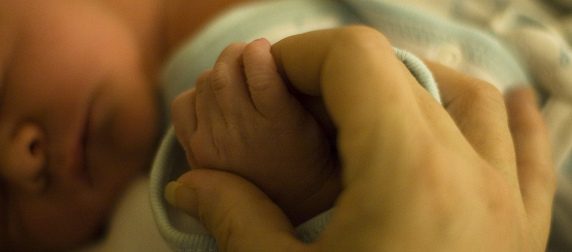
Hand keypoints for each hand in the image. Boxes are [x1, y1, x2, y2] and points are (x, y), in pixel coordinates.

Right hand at [166, 27, 555, 251]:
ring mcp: (506, 205)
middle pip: (404, 74)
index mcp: (406, 175)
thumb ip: (235, 219)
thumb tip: (191, 185)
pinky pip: (530, 152)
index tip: (267, 82)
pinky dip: (507, 118)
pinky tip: (500, 105)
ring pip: (470, 100)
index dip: (300, 55)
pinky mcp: (521, 234)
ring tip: (367, 108)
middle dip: (337, 76)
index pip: (357, 60)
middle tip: (296, 110)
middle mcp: (470, 176)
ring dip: (414, 85)